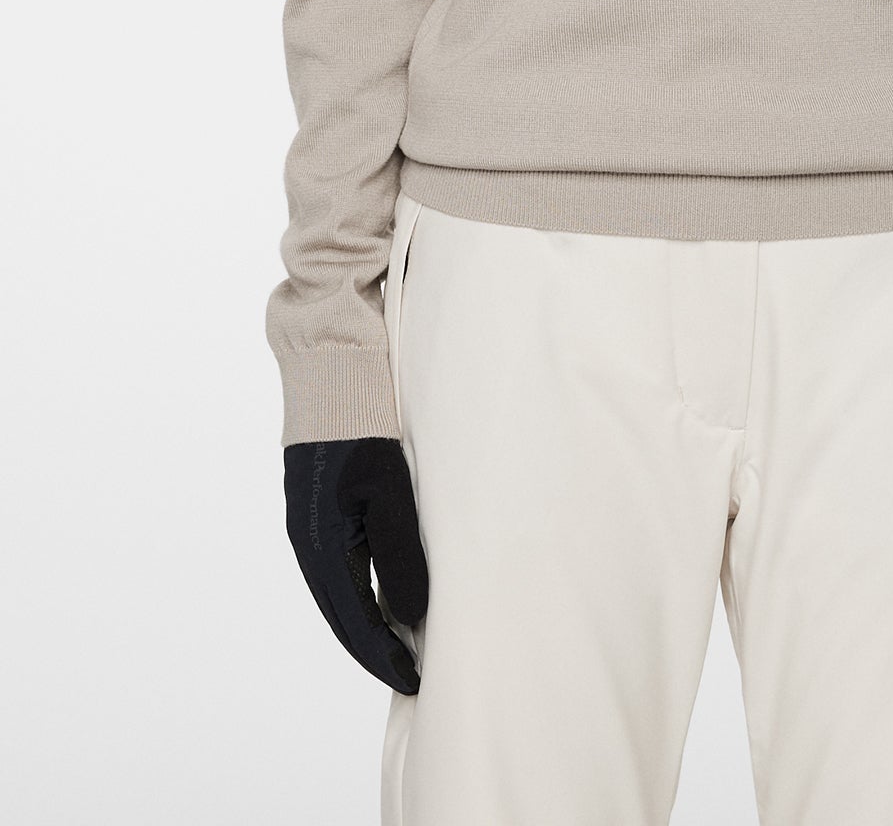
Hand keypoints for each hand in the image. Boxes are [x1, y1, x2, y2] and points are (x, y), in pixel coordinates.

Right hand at [283, 437, 428, 692]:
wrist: (330, 380)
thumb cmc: (363, 431)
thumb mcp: (389, 493)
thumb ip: (399, 556)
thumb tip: (409, 617)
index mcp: (322, 546)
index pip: (355, 621)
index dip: (384, 655)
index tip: (414, 681)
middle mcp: (309, 545)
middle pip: (341, 617)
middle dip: (374, 651)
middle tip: (410, 677)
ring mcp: (309, 531)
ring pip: (338, 596)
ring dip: (365, 626)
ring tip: (400, 648)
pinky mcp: (316, 516)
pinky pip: (336, 572)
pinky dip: (358, 596)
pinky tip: (380, 599)